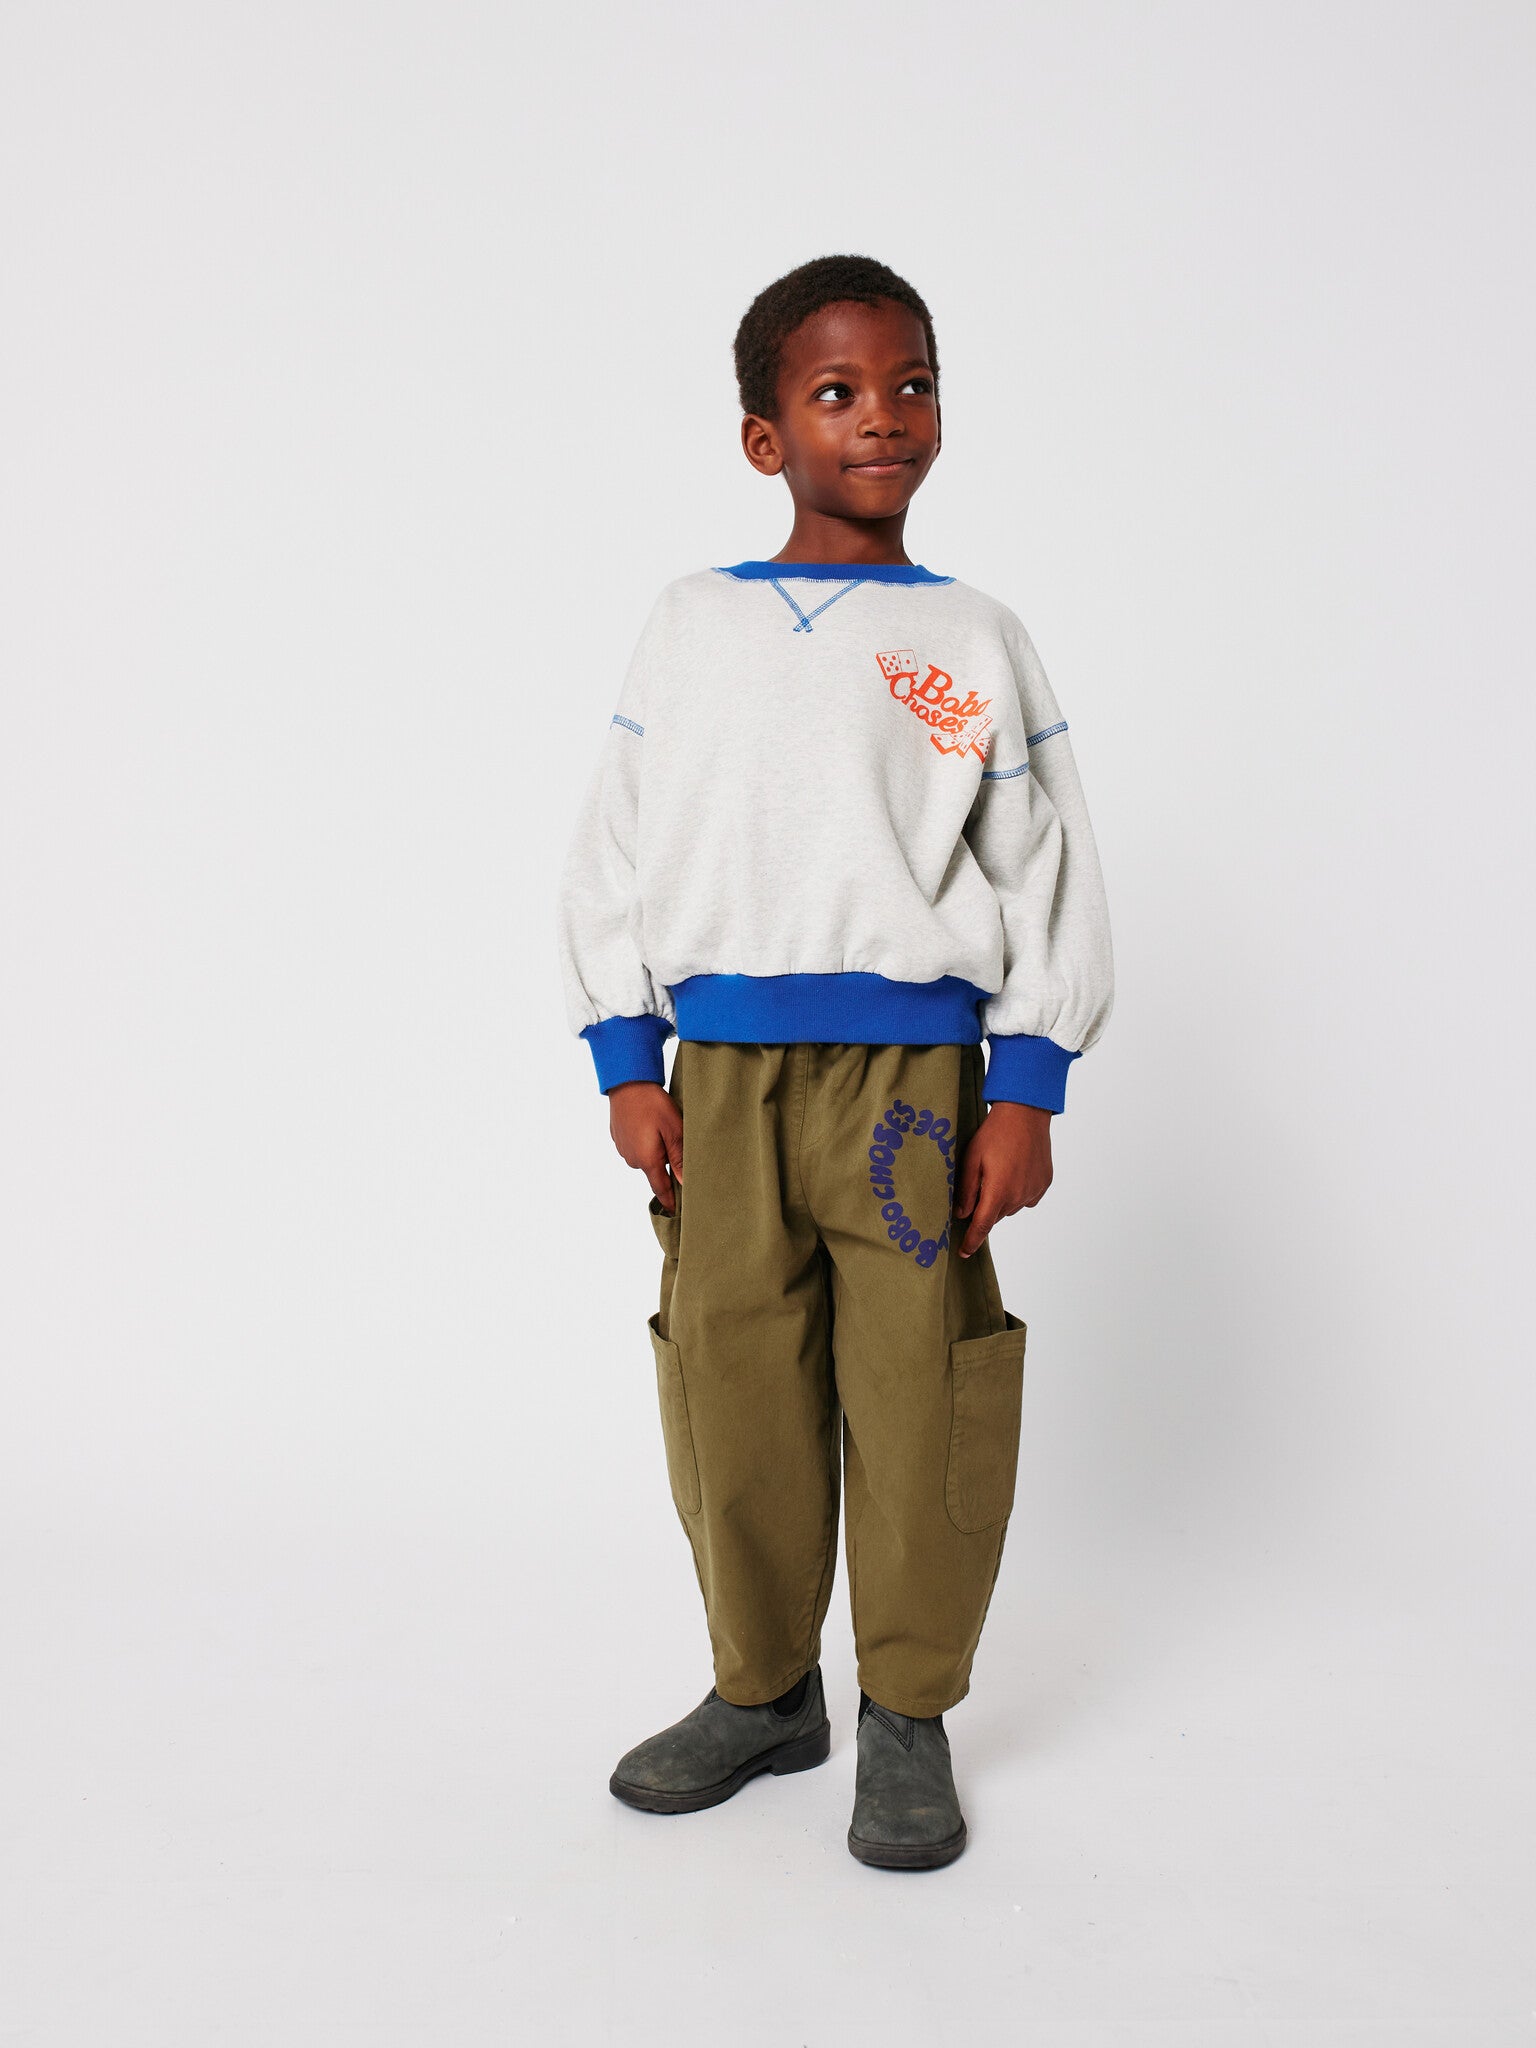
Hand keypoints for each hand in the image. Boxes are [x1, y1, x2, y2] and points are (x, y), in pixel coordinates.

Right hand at [608, 1081, 683, 1211]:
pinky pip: (637, 1147)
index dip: (670, 1202)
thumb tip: (685, 1184)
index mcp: (647, 1161)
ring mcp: (624, 1149)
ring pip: (646, 1158)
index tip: (677, 1212)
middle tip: (679, 1149)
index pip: (661, 1189)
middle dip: (667, 1166)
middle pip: (656, 1172)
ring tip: (664, 1132)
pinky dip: (645, 1141)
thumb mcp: (674, 1131)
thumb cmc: (653, 1104)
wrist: (627, 1082)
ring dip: (656, 1151)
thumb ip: (680, 1159)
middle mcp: (633, 1159)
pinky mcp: (619, 1138)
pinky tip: (650, 1126)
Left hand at [953, 1102, 1052, 1257]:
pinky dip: (1017, 1191)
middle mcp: (1019, 1196)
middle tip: (980, 1181)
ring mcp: (1034, 1190)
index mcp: (998, 1192)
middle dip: (984, 1207)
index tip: (964, 1253)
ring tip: (998, 1170)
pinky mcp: (1044, 1184)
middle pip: (995, 1215)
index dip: (972, 1242)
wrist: (1025, 1114)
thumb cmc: (994, 1134)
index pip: (982, 1226)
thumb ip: (967, 1191)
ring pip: (1010, 1207)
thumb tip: (962, 1215)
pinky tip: (1013, 1170)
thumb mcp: (971, 1160)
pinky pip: (1026, 1197)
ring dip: (1002, 1198)